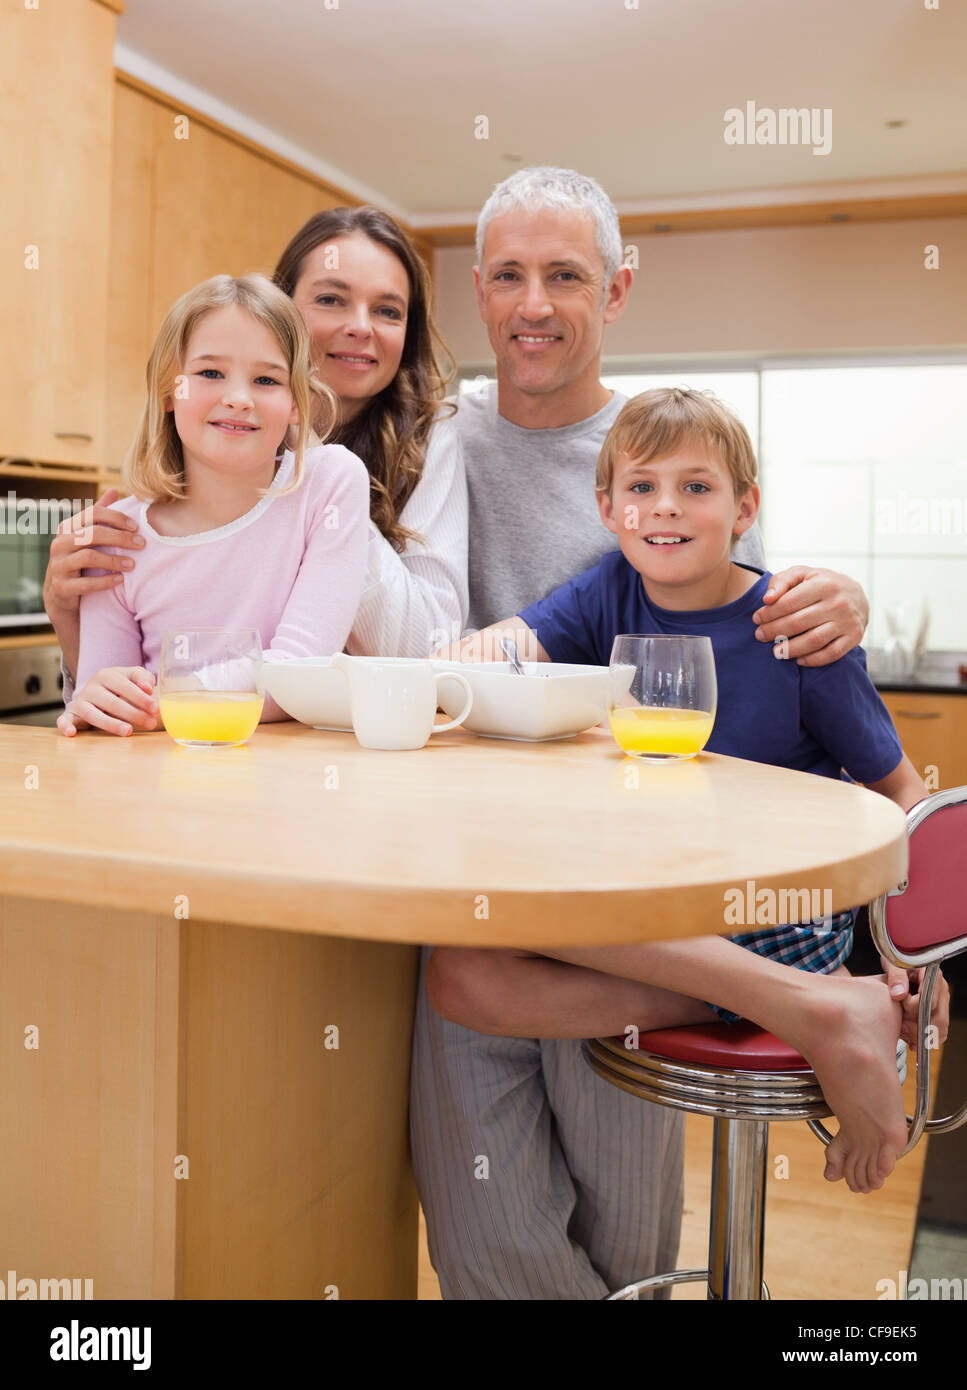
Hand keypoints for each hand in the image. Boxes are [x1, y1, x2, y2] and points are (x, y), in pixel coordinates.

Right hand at [44, 488, 143, 617]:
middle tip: (141, 544)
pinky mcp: (62, 587)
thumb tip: (115, 489)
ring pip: (88, 557)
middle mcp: (59, 543)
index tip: (137, 526)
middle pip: (92, 534)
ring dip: (114, 560)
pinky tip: (120, 580)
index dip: (116, 517)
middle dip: (120, 538)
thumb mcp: (87, 536)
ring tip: (132, 564)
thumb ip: (99, 515)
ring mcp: (58, 565)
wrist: (63, 593)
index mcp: (67, 527)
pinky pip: (85, 583)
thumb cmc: (80, 558)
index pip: (93, 513)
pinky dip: (105, 581)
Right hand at [57, 667, 158, 737]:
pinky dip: (65, 726)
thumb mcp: (132, 677)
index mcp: (107, 675)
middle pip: (113, 702)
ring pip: (94, 714)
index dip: (142, 698)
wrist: (97, 693)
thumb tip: (148, 687)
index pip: (126, 686)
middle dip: (134, 714)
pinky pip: (64, 719)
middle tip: (150, 723)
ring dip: (111, 723)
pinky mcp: (71, 713)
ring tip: (129, 731)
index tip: (156, 708)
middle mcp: (92, 687)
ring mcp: (80, 701)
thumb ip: (143, 679)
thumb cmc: (120, 687)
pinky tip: (71, 733)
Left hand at [753, 566, 868, 666]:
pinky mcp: (854, 637)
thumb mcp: (802, 574)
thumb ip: (781, 581)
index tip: (757, 619)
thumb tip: (767, 599)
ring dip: (791, 649)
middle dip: (774, 631)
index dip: (769, 613)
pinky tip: (798, 659)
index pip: (789, 603)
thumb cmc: (821, 584)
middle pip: (798, 622)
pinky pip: (831, 654)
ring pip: (814, 640)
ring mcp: (848, 621)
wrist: (856, 594)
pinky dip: (813, 660)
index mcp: (824, 584)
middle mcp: (838, 603)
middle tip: (760, 636)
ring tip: (775, 651)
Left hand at [881, 959, 949, 1050]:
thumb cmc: (896, 961)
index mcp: (932, 976)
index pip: (930, 1001)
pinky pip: (938, 1031)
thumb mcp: (893, 964)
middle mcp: (940, 989)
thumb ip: (896, 977)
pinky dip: (926, 1039)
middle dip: (918, 1027)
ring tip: (903, 1033)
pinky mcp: (937, 1011)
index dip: (913, 1009)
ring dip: (922, 1035)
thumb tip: (899, 994)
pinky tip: (912, 1042)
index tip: (900, 1009)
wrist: (897, 964)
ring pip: (941, 1028)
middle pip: (939, 1018)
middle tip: (901, 1027)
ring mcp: (941, 1001)